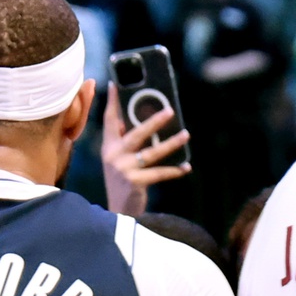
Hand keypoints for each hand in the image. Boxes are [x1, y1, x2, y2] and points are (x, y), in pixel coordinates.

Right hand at [102, 82, 190, 217]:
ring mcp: (124, 169)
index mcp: (109, 147)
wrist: (118, 212)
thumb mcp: (117, 160)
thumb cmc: (122, 182)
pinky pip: (160, 173)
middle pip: (136, 133)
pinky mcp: (135, 182)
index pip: (110, 120)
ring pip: (152, 152)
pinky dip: (174, 170)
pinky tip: (186, 166)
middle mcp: (114, 155)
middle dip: (153, 121)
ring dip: (171, 143)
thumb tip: (134, 121)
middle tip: (170, 110)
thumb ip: (123, 142)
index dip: (113, 102)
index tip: (115, 84)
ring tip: (186, 135)